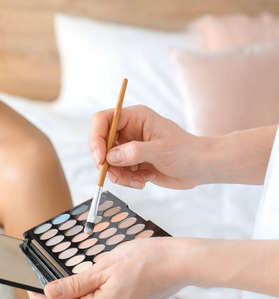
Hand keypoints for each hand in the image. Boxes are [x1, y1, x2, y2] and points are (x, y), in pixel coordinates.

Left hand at [28, 237, 187, 298]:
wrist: (181, 264)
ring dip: (75, 294)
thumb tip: (49, 294)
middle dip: (56, 297)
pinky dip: (92, 294)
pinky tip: (92, 279)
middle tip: (43, 279)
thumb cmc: (146, 261)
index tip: (27, 289)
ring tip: (67, 277)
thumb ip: (74, 284)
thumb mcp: (103, 267)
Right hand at [89, 105, 208, 189]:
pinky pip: (117, 171)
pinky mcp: (131, 161)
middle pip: (101, 143)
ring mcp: (129, 146)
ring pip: (108, 161)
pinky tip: (144, 180)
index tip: (100, 158)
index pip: (103, 120)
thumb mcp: (162, 151)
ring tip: (138, 181)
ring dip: (118, 175)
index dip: (96, 137)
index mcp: (135, 117)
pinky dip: (126, 180)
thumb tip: (111, 157)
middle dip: (106, 162)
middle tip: (115, 176)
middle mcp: (128, 130)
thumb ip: (135, 152)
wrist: (201, 167)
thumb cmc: (187, 152)